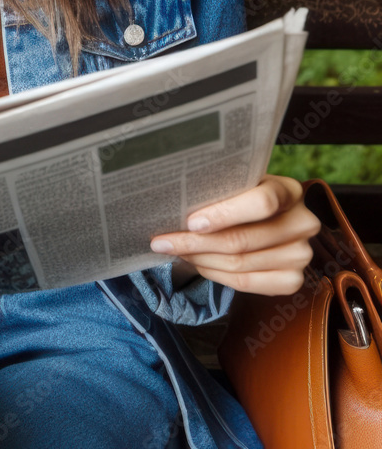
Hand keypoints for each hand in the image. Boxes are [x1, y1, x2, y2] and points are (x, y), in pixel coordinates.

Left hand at [149, 174, 319, 295]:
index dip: (224, 214)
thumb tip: (174, 201)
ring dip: (200, 259)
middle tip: (163, 241)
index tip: (190, 221)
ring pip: (240, 264)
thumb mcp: (237, 182)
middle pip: (243, 240)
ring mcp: (301, 255)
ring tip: (175, 250)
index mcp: (289, 190)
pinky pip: (246, 283)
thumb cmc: (242, 195)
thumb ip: (220, 188)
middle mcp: (303, 223)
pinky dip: (215, 274)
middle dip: (196, 242)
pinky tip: (196, 263)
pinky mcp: (293, 280)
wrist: (269, 217)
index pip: (262, 203)